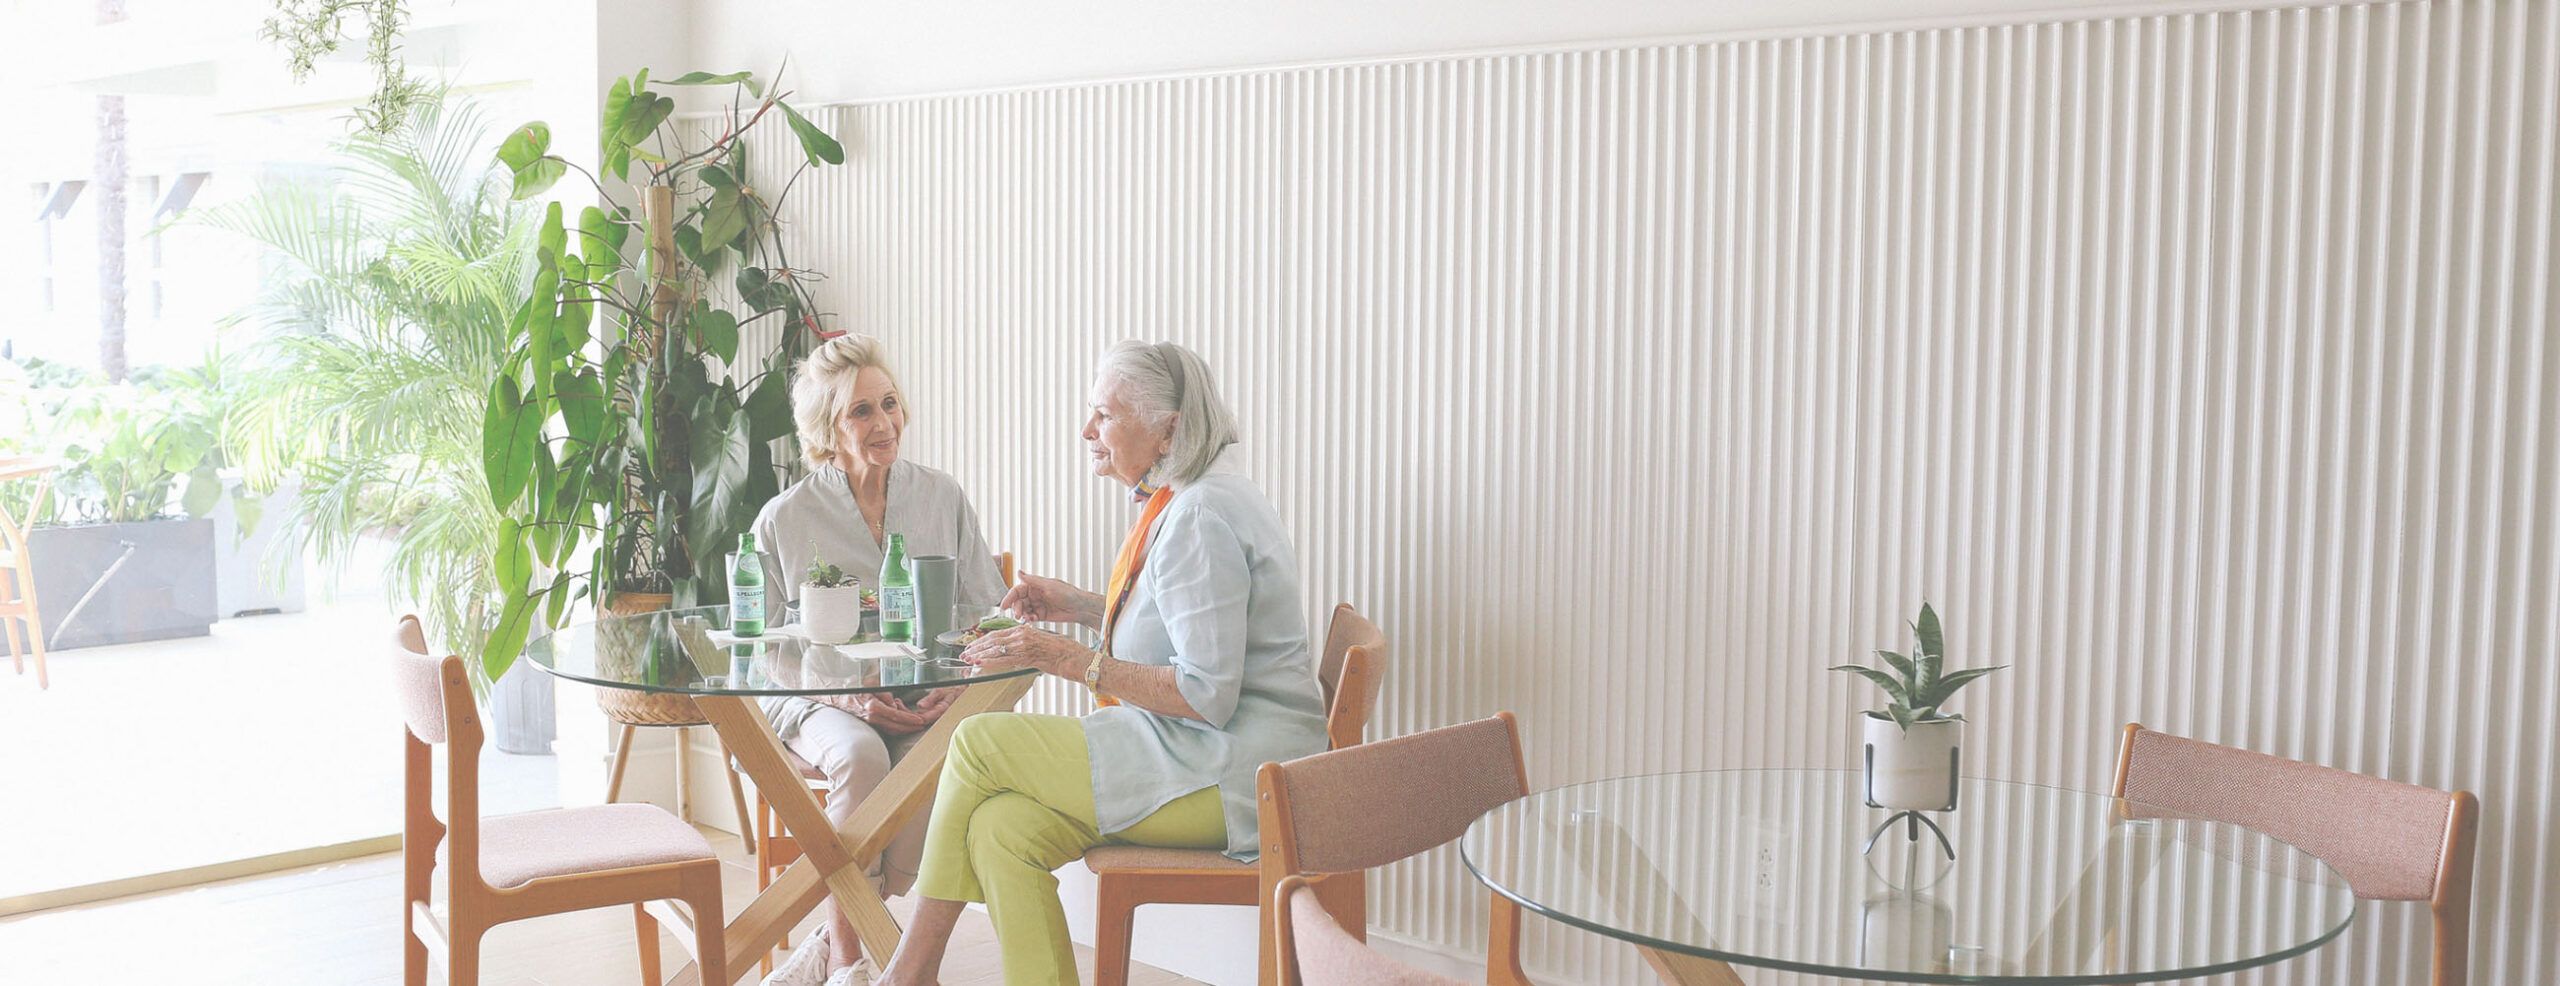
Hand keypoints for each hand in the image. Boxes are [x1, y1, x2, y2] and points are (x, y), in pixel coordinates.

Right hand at [828, 692, 934, 735]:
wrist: (839, 698)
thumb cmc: (855, 690)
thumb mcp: (872, 687)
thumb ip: (885, 695)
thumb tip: (895, 705)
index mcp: (873, 708)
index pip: (896, 716)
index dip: (910, 719)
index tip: (920, 720)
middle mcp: (872, 717)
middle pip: (896, 727)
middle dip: (910, 727)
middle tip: (922, 726)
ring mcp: (870, 722)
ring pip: (891, 729)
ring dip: (905, 729)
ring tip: (916, 726)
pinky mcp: (870, 724)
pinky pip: (886, 728)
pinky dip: (897, 728)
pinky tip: (904, 727)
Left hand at [961, 625, 1089, 679]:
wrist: (1072, 656)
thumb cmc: (1060, 651)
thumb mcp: (1038, 644)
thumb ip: (1023, 648)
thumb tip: (1013, 656)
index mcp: (1023, 630)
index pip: (997, 634)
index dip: (983, 641)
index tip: (973, 646)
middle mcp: (1021, 635)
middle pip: (993, 639)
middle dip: (976, 647)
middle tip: (964, 653)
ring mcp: (1023, 644)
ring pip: (995, 648)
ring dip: (979, 654)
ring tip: (967, 659)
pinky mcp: (1025, 656)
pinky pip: (1003, 658)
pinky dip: (989, 661)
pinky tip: (979, 663)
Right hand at [1000, 572, 1104, 627]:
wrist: (1080, 608)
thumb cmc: (1068, 593)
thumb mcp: (1049, 585)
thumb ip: (1032, 580)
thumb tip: (1019, 572)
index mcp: (1034, 585)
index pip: (1017, 590)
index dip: (1009, 597)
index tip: (1004, 606)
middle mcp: (1034, 595)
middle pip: (1018, 602)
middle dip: (1016, 608)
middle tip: (1017, 614)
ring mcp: (1037, 605)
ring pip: (1023, 610)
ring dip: (1021, 614)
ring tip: (1025, 618)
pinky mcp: (1040, 615)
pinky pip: (1030, 617)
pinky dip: (1028, 619)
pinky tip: (1031, 620)